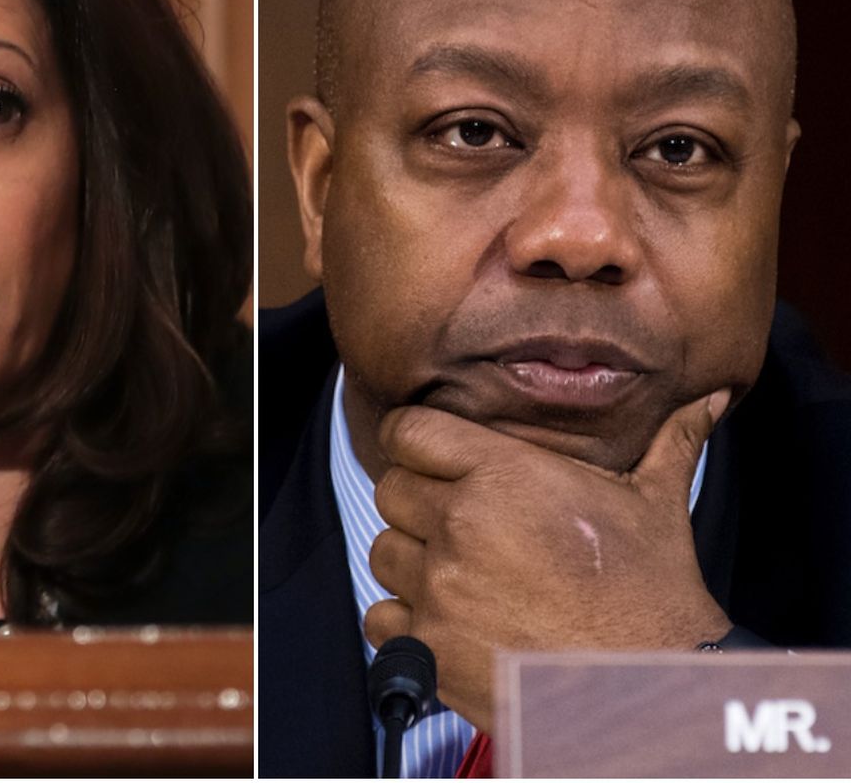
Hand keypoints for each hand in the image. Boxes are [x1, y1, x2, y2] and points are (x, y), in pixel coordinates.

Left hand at [363, 388, 733, 731]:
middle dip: (420, 502)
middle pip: (392, 490)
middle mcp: (460, 525)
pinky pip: (380, 616)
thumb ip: (667, 443)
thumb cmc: (652, 595)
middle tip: (462, 524)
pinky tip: (449, 621)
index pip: (409, 430)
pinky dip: (404, 621)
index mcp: (504, 476)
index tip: (428, 453)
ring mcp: (439, 588)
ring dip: (413, 561)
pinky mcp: (428, 644)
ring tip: (464, 575)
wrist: (649, 687)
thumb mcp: (656, 506)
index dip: (414, 439)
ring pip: (384, 551)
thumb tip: (707, 399)